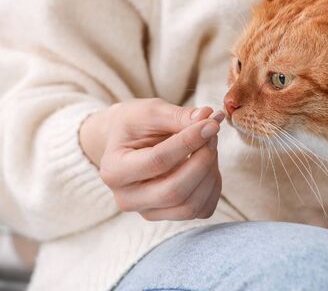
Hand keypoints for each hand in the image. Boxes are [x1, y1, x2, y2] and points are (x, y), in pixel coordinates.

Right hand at [80, 98, 224, 220]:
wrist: (125, 143)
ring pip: (191, 206)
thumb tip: (208, 118)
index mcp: (114, 170)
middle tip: (212, 135)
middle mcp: (127, 198)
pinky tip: (208, 164)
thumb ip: (178, 116)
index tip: (210, 124)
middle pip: (174, 192)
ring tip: (210, 146)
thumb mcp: (150, 112)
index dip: (189, 142)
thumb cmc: (135, 125)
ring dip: (210, 173)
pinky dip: (213, 186)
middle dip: (202, 161)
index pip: (158, 161)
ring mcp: (148, 212)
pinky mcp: (169, 216)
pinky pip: (202, 209)